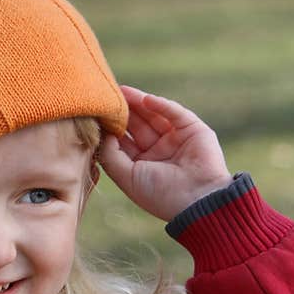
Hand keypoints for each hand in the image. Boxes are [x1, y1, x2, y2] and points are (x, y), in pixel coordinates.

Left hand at [98, 86, 232, 221]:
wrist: (197, 201)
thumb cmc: (160, 194)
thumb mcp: (126, 177)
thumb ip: (110, 155)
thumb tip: (103, 133)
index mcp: (142, 165)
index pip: (123, 141)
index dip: (110, 128)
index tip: (96, 114)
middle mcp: (158, 150)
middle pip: (137, 125)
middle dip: (123, 111)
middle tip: (107, 95)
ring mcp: (175, 139)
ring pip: (154, 115)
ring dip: (139, 103)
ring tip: (123, 92)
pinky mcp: (193, 129)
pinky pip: (175, 113)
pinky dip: (161, 105)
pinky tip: (146, 99)